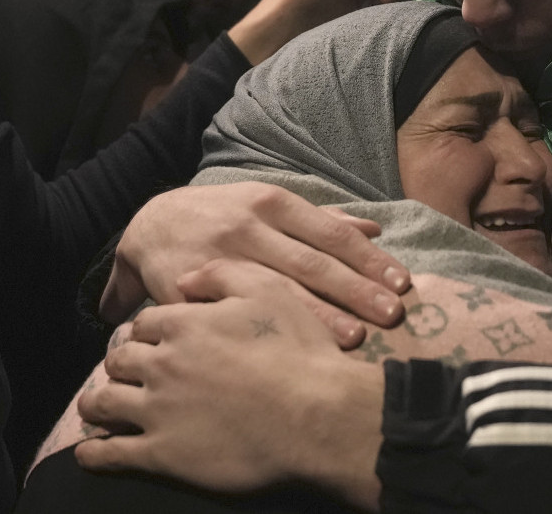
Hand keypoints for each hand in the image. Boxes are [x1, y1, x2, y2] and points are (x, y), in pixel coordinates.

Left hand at [78, 266, 383, 510]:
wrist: (318, 416)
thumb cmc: (300, 352)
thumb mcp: (269, 291)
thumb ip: (222, 276)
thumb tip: (186, 278)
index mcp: (184, 324)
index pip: (144, 324)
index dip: (144, 332)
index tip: (148, 341)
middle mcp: (162, 364)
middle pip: (120, 359)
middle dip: (119, 363)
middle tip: (123, 371)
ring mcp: (158, 410)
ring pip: (105, 402)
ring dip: (95, 402)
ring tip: (94, 408)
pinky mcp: (161, 455)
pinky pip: (111, 454)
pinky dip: (93, 453)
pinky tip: (88, 454)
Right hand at [100, 182, 409, 347]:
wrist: (150, 225)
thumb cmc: (222, 217)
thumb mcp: (267, 204)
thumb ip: (320, 218)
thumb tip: (374, 227)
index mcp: (272, 203)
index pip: (330, 233)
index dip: (368, 258)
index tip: (401, 282)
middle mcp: (249, 228)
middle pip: (310, 263)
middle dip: (355, 290)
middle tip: (392, 314)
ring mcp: (219, 259)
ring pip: (276, 290)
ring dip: (318, 315)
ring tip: (354, 338)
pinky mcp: (192, 289)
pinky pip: (232, 311)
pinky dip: (261, 328)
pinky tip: (285, 348)